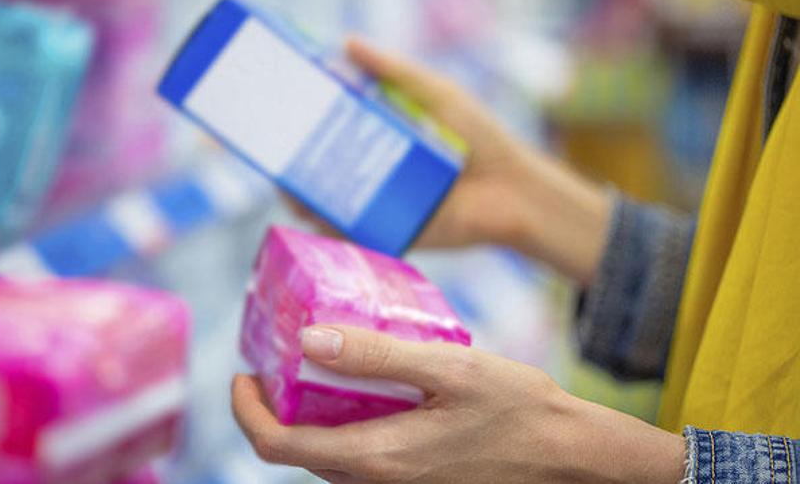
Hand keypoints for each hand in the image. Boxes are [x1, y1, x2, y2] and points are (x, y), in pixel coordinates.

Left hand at [232, 325, 684, 483]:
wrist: (569, 457)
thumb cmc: (518, 409)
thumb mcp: (449, 368)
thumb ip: (377, 357)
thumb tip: (309, 340)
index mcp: (378, 457)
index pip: (278, 446)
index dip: (247, 411)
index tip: (241, 374)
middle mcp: (379, 482)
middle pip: (296, 453)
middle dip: (272, 410)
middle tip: (275, 363)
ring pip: (326, 458)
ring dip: (305, 418)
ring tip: (312, 369)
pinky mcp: (415, 483)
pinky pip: (358, 459)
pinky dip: (340, 426)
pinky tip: (362, 391)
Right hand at [292, 39, 611, 284]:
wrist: (512, 192)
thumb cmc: (479, 138)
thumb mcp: (436, 94)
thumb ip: (394, 71)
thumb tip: (345, 43)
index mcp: (383, 133)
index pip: (333, 124)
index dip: (304, 119)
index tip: (278, 109)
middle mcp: (376, 167)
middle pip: (323, 164)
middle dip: (294, 160)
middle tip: (272, 152)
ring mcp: (380, 201)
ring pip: (329, 200)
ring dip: (302, 196)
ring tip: (286, 186)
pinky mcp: (389, 231)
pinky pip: (352, 232)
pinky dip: (328, 228)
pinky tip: (310, 218)